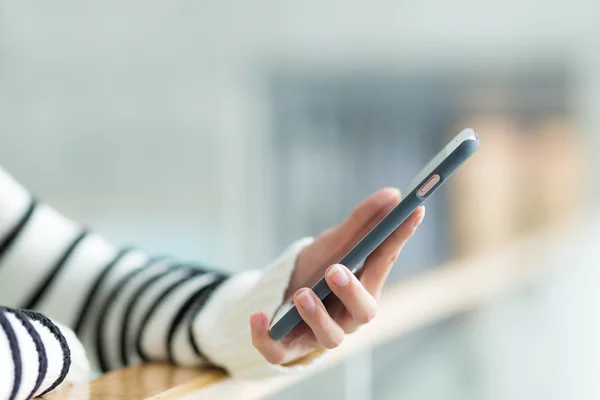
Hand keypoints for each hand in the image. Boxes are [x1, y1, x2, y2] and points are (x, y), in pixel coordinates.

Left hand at [249, 188, 424, 364]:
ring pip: (328, 337)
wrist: (280, 302)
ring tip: (302, 294)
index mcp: (364, 289)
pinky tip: (257, 316)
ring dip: (316, 316)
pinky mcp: (287, 348)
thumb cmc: (315, 274)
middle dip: (351, 292)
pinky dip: (265, 337)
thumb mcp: (333, 245)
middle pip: (362, 311)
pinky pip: (278, 350)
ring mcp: (318, 335)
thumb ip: (361, 223)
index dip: (398, 238)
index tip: (412, 209)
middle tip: (336, 270)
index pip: (384, 263)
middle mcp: (348, 317)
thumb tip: (392, 194)